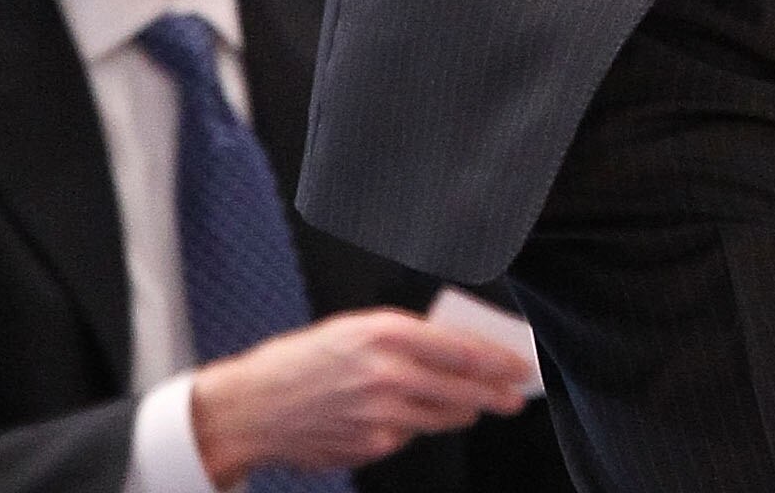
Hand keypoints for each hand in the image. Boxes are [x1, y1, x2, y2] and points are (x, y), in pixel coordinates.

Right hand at [190, 309, 535, 485]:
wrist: (255, 407)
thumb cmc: (305, 358)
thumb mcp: (356, 327)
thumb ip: (406, 338)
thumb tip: (455, 351)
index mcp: (386, 333)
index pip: (460, 349)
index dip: (497, 360)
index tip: (519, 364)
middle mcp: (388, 374)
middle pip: (461, 390)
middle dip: (495, 394)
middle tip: (515, 396)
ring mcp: (381, 416)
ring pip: (441, 418)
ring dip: (462, 412)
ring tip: (474, 406)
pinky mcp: (371, 447)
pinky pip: (407, 436)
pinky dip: (414, 426)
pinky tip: (405, 416)